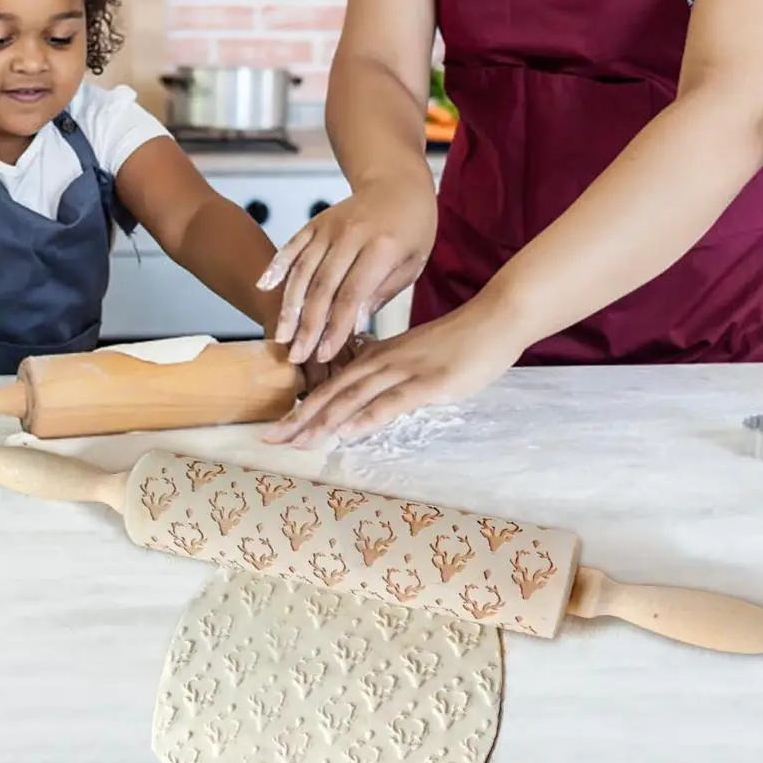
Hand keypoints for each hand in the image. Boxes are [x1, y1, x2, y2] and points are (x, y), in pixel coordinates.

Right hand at [256, 178, 436, 365]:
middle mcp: (350, 235)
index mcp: (381, 247)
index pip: (352, 295)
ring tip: (281, 335)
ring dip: (289, 306)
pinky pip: (293, 245)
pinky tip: (263, 287)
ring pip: (302, 270)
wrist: (398, 182)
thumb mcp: (412, 263)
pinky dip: (277, 265)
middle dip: (308, 326)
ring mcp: (329, 226)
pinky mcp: (316, 222)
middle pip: (322, 287)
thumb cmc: (412, 228)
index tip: (325, 354)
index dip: (336, 327)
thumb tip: (354, 324)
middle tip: (297, 355)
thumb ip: (381, 292)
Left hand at [263, 295, 522, 446]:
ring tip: (296, 441)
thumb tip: (369, 391)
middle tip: (269, 439)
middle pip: (332, 393)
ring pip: (354, 398)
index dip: (302, 408)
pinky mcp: (428, 382)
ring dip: (323, 421)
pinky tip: (347, 431)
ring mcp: (404, 371)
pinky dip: (367, 417)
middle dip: (299, 419)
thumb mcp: (416, 357)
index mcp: (378, 357)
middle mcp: (383, 362)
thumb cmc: (458, 342)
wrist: (493, 321)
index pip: (331, 386)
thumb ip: (391, 373)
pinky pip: (392, 401)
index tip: (277, 428)